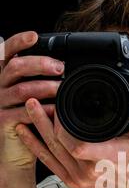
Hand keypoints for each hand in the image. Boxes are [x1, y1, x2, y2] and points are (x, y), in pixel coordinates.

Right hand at [0, 31, 63, 171]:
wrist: (15, 151)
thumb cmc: (28, 122)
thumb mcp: (31, 97)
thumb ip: (39, 81)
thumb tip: (63, 67)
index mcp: (6, 76)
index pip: (7, 52)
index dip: (19, 42)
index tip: (35, 36)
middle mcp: (0, 86)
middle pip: (17, 67)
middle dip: (40, 64)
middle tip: (60, 67)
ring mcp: (0, 104)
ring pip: (23, 89)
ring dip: (45, 87)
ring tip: (61, 89)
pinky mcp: (4, 121)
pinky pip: (24, 112)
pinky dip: (42, 110)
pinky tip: (55, 110)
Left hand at [16, 99, 128, 187]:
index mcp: (107, 159)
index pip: (77, 145)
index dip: (63, 125)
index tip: (58, 105)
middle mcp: (89, 172)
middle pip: (58, 144)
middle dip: (44, 121)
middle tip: (36, 99)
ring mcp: (78, 178)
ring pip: (50, 151)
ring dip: (37, 129)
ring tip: (29, 108)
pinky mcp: (70, 181)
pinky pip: (48, 162)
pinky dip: (35, 146)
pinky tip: (25, 132)